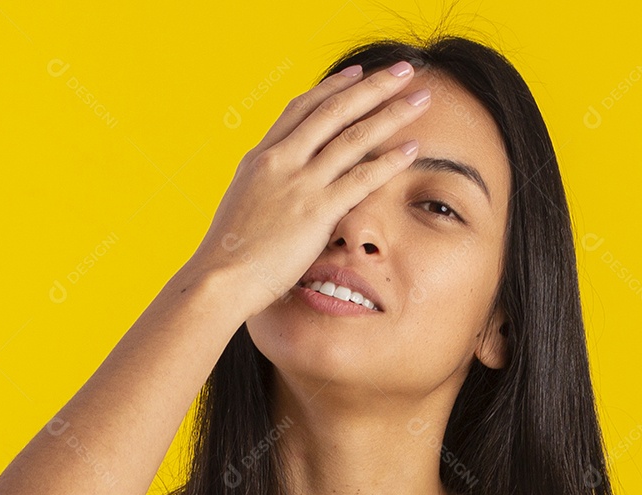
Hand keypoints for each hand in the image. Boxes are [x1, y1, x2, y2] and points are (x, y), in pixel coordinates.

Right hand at [183, 60, 430, 319]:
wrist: (219, 278)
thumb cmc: (230, 254)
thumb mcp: (243, 204)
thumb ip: (267, 187)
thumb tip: (282, 186)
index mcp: (260, 157)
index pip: (301, 108)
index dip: (333, 87)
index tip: (358, 73)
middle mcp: (280, 161)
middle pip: (333, 110)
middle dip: (374, 87)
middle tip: (404, 70)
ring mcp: (298, 184)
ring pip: (353, 137)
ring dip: (391, 114)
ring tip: (422, 100)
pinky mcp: (316, 211)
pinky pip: (361, 178)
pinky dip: (389, 161)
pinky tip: (412, 149)